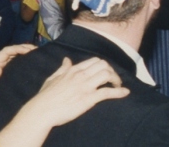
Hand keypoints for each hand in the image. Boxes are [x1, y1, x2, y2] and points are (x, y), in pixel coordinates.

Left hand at [0, 44, 35, 123]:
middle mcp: (0, 61)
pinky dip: (25, 60)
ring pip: (16, 55)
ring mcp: (4, 65)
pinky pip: (18, 61)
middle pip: (13, 50)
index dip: (18, 48)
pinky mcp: (8, 70)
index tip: (29, 50)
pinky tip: (33, 62)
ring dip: (26, 53)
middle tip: (38, 50)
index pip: (7, 51)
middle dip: (25, 48)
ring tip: (38, 54)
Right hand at [0, 58, 128, 146]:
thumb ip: (62, 68)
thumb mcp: (52, 78)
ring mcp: (85, 86)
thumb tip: (67, 59)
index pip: (94, 61)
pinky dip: (119, 92)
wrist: (43, 109)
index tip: (106, 73)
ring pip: (107, 75)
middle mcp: (80, 75)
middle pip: (103, 65)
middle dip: (112, 71)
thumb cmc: (45, 95)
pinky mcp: (89, 98)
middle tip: (113, 80)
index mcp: (72, 70)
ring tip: (117, 86)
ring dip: (116, 79)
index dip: (104, 66)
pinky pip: (107, 92)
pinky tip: (125, 92)